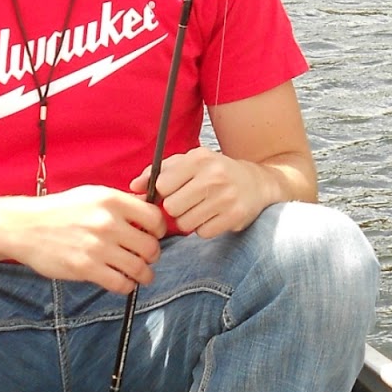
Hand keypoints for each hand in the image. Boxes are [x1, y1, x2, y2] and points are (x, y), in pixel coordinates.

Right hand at [6, 185, 165, 294]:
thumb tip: (149, 207)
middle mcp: (108, 222)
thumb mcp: (92, 195)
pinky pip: (120, 283)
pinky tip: (123, 282)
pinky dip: (127, 286)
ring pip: (139, 267)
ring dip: (145, 274)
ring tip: (142, 274)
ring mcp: (97, 247)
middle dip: (152, 254)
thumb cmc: (60, 210)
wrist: (24, 227)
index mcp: (112, 200)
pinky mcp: (86, 268)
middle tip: (147, 258)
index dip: (159, 230)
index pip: (154, 218)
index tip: (154, 235)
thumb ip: (121, 202)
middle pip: (150, 246)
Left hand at [133, 147, 269, 239]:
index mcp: (199, 159)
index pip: (163, 184)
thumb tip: (134, 187)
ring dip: (189, 220)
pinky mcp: (235, 216)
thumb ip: (159, 172)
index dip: (164, 192)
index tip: (173, 191)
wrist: (257, 183)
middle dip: (175, 209)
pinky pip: (203, 232)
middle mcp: (214, 176)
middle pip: (171, 207)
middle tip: (188, 203)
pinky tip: (214, 216)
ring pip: (185, 223)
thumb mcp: (189, 163)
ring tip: (202, 209)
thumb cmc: (215, 173)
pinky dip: (204, 228)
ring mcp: (226, 197)